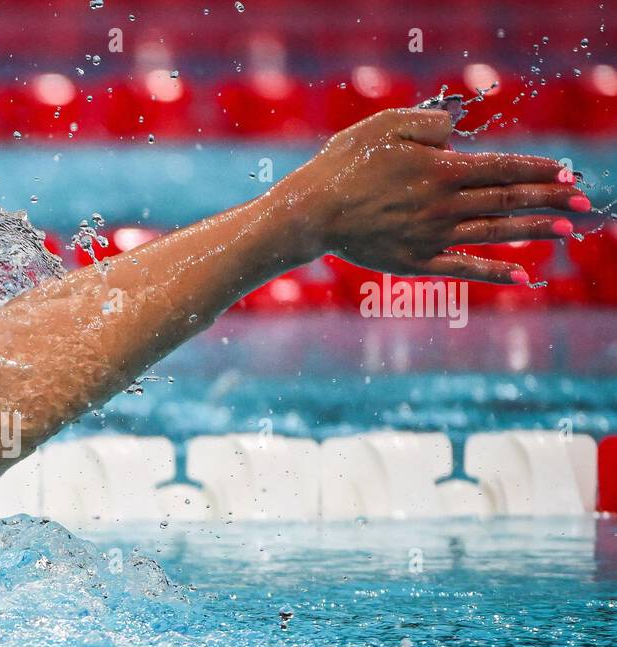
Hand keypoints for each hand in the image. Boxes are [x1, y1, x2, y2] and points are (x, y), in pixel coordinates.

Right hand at [277, 108, 587, 282]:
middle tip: (582, 201)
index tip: (565, 171)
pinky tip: (521, 275)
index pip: (503, 168)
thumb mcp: (384, 126)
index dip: (538, 169)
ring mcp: (432, 237)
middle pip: (508, 199)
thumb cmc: (344, 164)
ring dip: (535, 230)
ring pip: (495, 232)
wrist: (311, 213)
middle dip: (549, 198)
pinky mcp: (416, 262)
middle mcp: (444, 205)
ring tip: (566, 230)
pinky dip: (494, 272)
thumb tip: (456, 131)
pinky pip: (463, 268)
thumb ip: (428, 123)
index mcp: (440, 170)